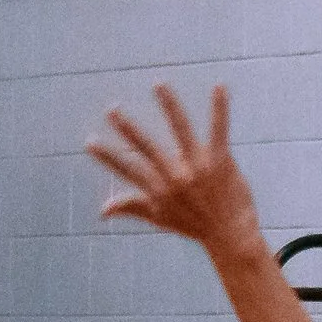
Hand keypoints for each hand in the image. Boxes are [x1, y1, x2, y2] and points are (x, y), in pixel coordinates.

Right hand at [88, 86, 263, 261]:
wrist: (231, 236)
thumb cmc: (194, 225)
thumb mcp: (159, 218)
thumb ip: (130, 207)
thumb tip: (101, 210)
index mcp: (159, 190)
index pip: (127, 170)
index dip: (107, 157)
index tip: (89, 142)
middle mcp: (176, 178)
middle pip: (148, 148)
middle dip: (128, 129)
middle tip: (112, 110)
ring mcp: (198, 167)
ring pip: (181, 129)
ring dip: (169, 105)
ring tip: (158, 84)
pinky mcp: (221, 160)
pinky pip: (219, 129)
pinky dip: (220, 108)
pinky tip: (220, 87)